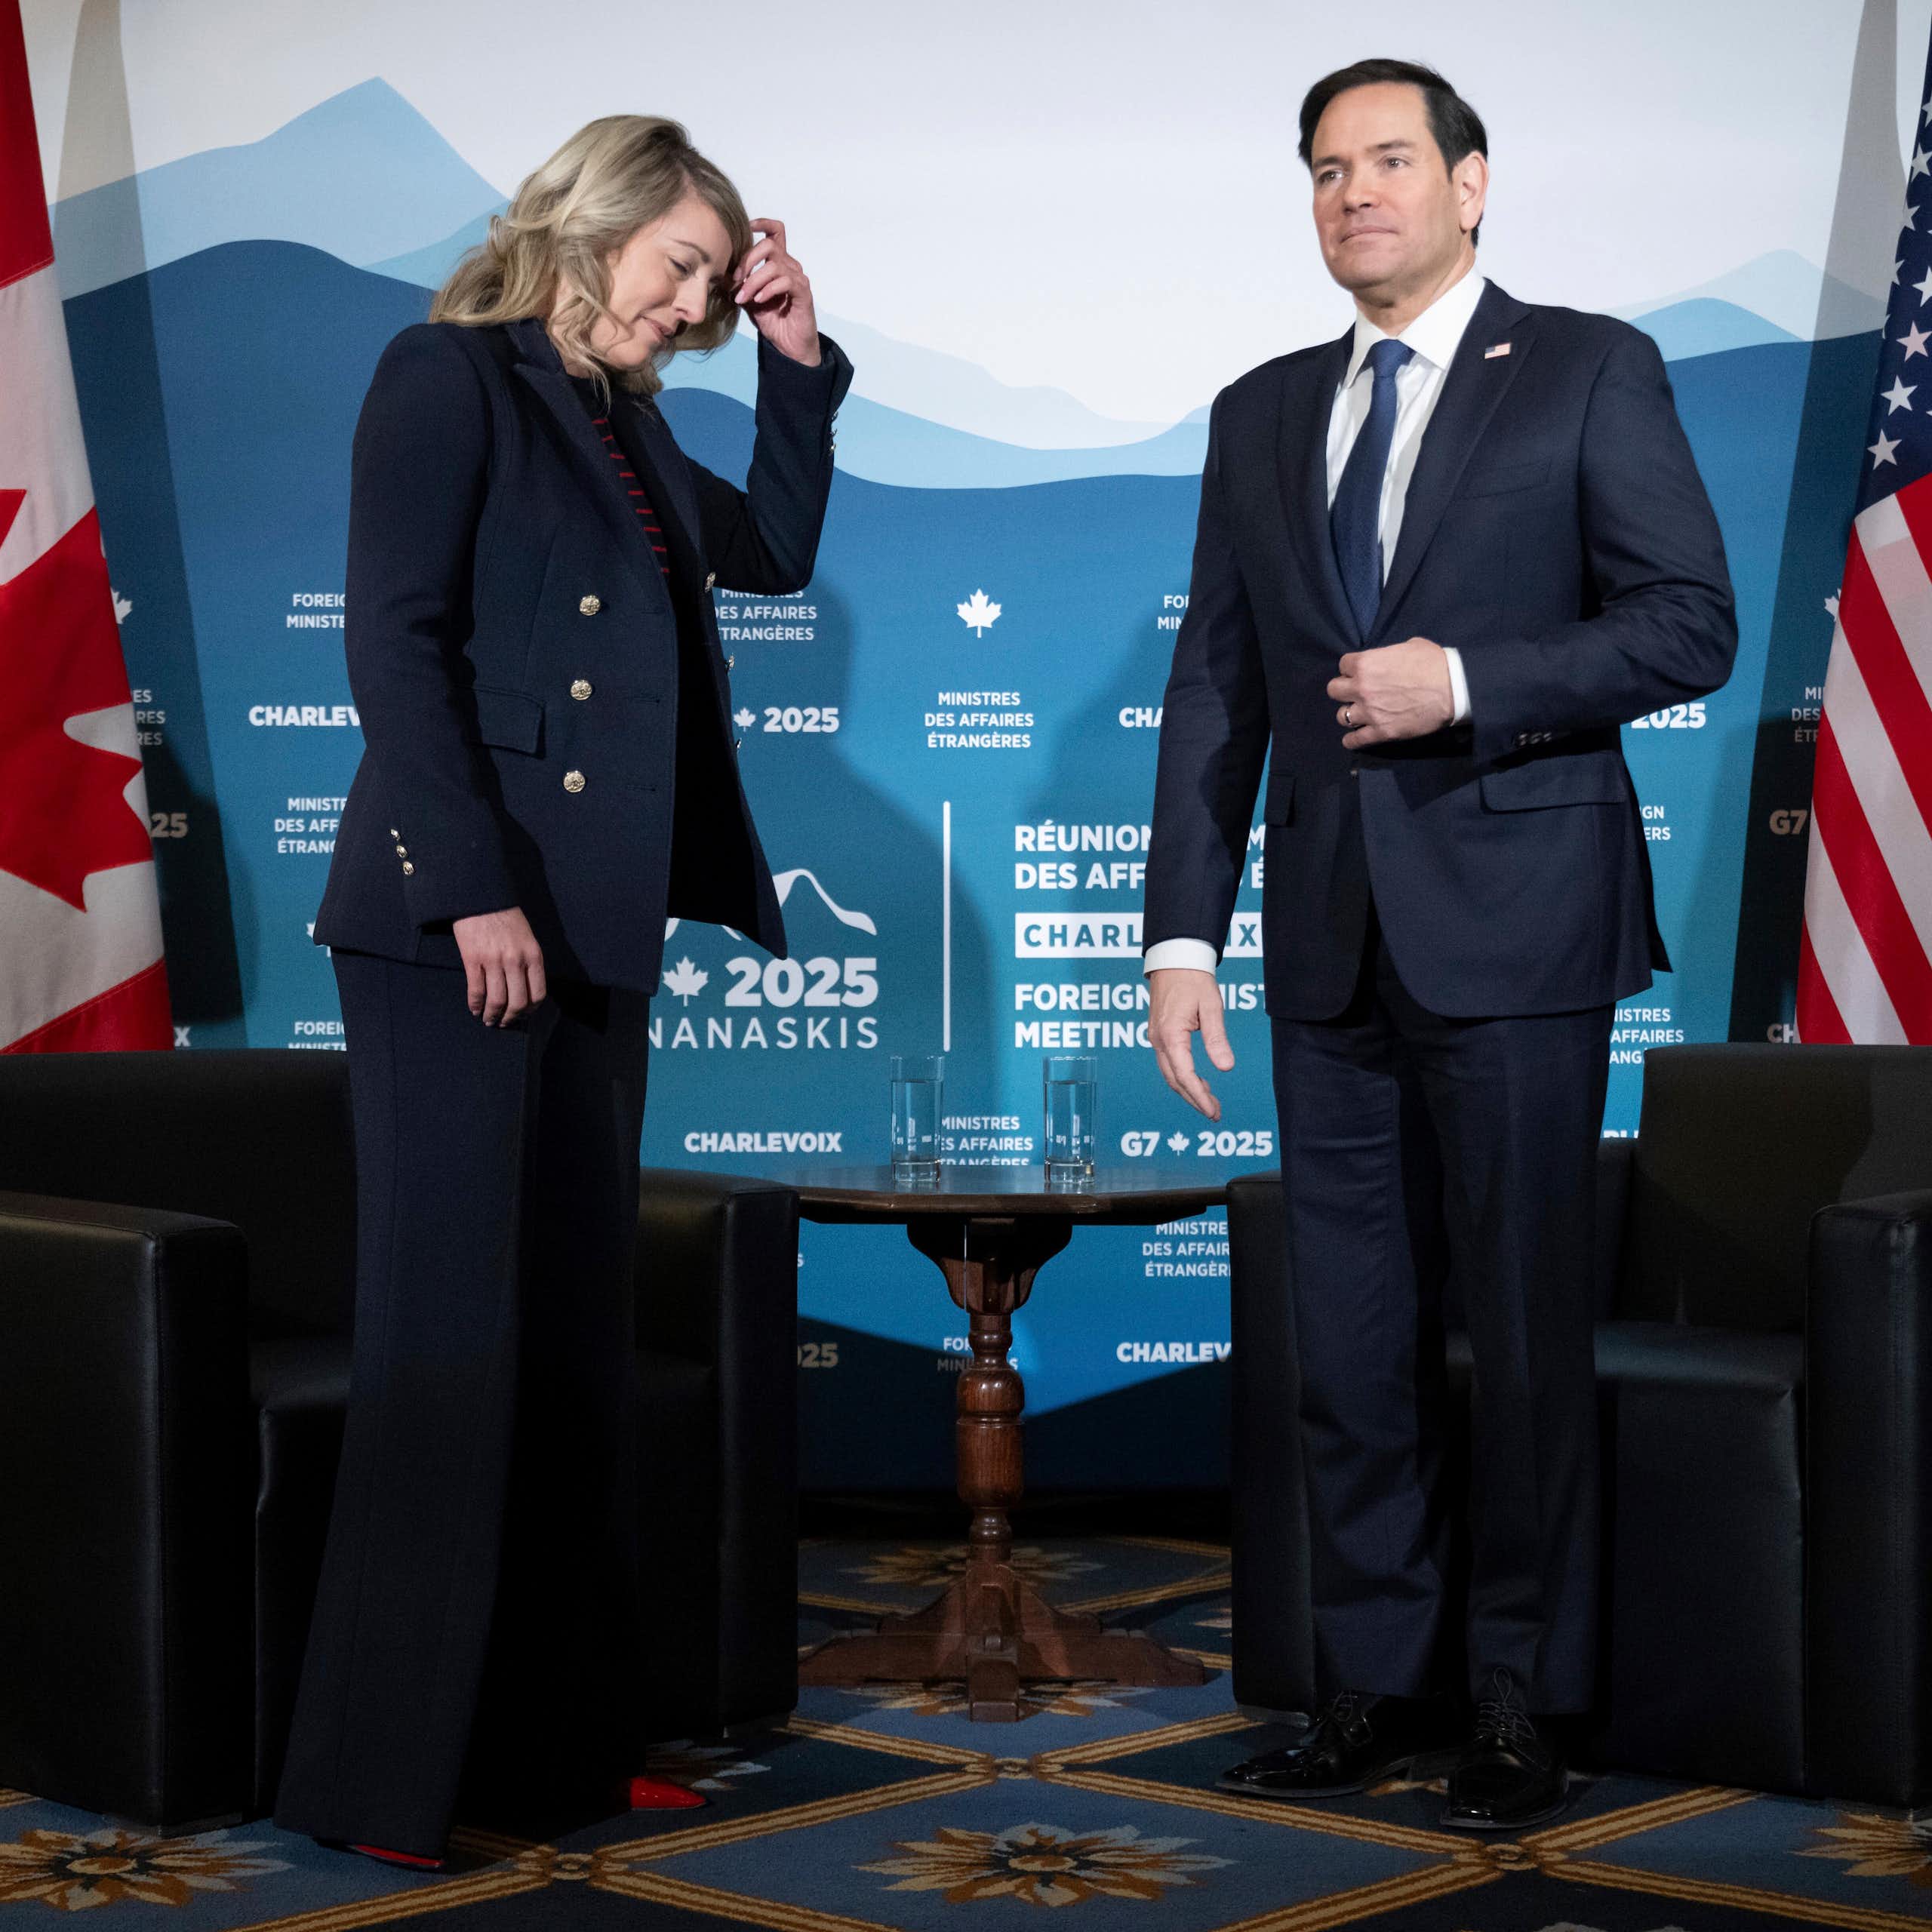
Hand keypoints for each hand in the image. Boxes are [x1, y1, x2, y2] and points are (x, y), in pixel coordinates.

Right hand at [452, 907, 546, 1025]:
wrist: (481, 897)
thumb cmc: (505, 917)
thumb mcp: (527, 937)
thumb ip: (528, 961)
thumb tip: (525, 989)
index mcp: (533, 955)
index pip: (537, 994)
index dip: (530, 1010)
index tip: (523, 1015)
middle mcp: (516, 961)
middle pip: (517, 1002)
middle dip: (511, 1018)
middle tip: (504, 1023)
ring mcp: (494, 961)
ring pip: (496, 1000)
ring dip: (492, 1016)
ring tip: (488, 1020)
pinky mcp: (473, 959)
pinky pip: (476, 990)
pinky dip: (475, 1004)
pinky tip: (475, 1009)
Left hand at [734, 218, 819, 365]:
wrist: (789, 345)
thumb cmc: (772, 320)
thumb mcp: (748, 299)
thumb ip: (739, 283)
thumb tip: (719, 272)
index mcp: (778, 262)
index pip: (775, 232)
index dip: (762, 223)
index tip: (746, 228)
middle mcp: (790, 265)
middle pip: (769, 245)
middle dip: (748, 260)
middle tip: (736, 279)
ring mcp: (798, 278)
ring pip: (773, 266)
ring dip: (753, 281)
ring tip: (744, 298)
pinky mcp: (803, 291)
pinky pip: (785, 281)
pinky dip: (768, 289)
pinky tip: (759, 300)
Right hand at [1149, 968, 1233, 1120]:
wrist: (1174, 959)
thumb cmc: (1193, 979)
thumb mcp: (1211, 1007)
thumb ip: (1217, 1039)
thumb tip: (1226, 1067)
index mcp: (1170, 1035)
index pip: (1185, 1076)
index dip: (1199, 1096)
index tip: (1213, 1110)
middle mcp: (1158, 1040)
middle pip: (1175, 1080)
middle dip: (1194, 1099)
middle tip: (1215, 1113)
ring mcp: (1156, 1037)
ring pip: (1170, 1074)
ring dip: (1188, 1090)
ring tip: (1209, 1101)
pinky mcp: (1159, 1034)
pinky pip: (1168, 1063)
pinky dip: (1183, 1077)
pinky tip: (1198, 1080)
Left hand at [1328, 638, 1453, 748]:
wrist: (1453, 688)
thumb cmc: (1434, 663)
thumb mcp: (1410, 646)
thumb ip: (1389, 654)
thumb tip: (1388, 659)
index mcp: (1366, 664)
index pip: (1343, 665)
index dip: (1351, 668)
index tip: (1359, 672)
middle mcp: (1361, 688)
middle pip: (1334, 690)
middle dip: (1344, 690)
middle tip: (1356, 692)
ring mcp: (1369, 712)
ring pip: (1341, 716)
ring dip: (1349, 714)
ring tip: (1359, 714)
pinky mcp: (1381, 732)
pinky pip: (1355, 740)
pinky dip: (1351, 740)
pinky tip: (1352, 738)